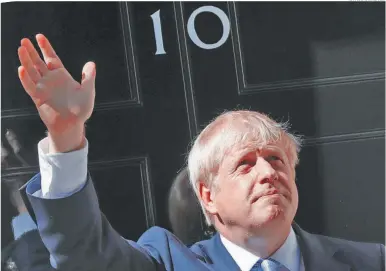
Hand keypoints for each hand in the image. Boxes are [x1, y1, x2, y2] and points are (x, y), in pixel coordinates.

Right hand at [17, 34, 95, 151]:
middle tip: (24, 40)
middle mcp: (50, 80)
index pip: (51, 58)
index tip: (39, 36)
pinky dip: (25, 78)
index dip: (45, 47)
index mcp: (61, 76)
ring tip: (20, 49)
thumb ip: (88, 77)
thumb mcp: (87, 91)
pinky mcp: (38, 97)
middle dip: (32, 51)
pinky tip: (21, 68)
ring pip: (31, 71)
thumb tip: (91, 63)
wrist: (72, 124)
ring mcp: (43, 88)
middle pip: (38, 62)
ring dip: (26, 60)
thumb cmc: (81, 109)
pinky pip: (30, 86)